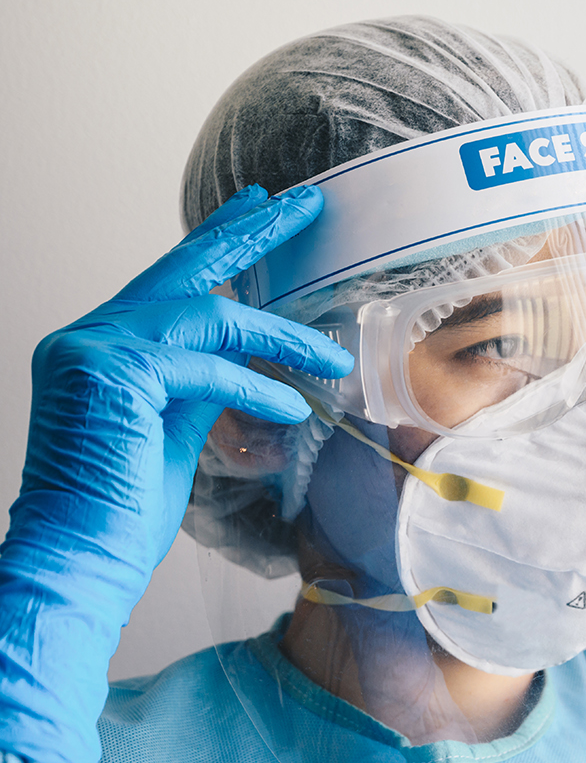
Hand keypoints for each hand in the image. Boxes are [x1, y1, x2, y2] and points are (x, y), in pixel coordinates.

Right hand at [0, 184, 352, 762]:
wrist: (77, 558)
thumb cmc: (121, 509)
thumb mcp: (177, 431)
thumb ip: (204, 384)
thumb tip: (250, 359)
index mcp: (102, 345)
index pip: (171, 282)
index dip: (219, 242)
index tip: (261, 206)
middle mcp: (90, 336)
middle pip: (185, 270)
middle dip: (251, 234)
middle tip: (305, 204)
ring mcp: (93, 352)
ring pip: (206, 316)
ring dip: (279, 335)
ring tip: (331, 358)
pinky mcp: (113, 378)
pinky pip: (206, 368)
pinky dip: (257, 386)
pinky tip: (295, 406)